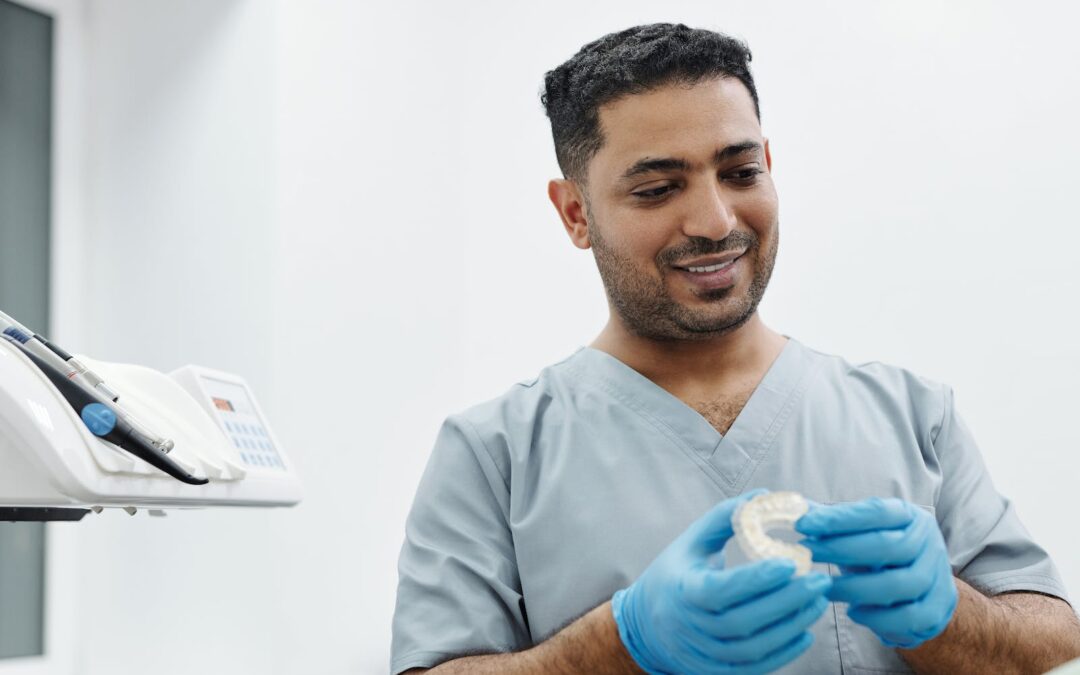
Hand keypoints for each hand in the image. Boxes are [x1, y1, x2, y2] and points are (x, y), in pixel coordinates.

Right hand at [612, 490, 832, 673]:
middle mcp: (691, 627)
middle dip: (787, 601)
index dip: (755, 579)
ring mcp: (704, 654)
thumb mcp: (692, 542)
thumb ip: (726, 518)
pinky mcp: (717, 671)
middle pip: (744, 621)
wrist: (648, 625)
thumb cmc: (677, 573)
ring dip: (791, 624)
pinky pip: (756, 667)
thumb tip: (763, 496)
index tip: (789, 563)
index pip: (720, 590)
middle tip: (820, 579)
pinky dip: (784, 652)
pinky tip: (805, 630)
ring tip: (818, 601)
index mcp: (682, 590)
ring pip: (754, 647)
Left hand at [795, 497, 957, 648]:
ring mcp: (936, 575)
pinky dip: (877, 617)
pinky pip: (907, 616)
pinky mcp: (937, 608)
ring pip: (897, 583)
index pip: (874, 512)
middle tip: (807, 553)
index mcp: (908, 515)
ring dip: (855, 588)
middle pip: (886, 546)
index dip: (837, 519)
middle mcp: (927, 541)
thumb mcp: (859, 533)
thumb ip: (830, 521)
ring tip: (825, 588)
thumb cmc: (880, 555)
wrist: (923, 589)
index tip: (802, 524)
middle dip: (841, 550)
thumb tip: (792, 507)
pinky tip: (852, 611)